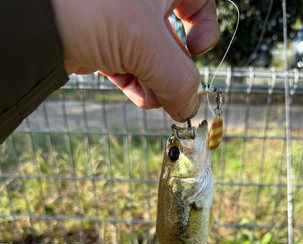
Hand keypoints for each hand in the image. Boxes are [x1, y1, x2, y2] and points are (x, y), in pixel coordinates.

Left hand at [52, 0, 218, 121]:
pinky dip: (135, 83)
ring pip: (149, 54)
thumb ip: (180, 80)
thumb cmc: (91, 7)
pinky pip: (127, 64)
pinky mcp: (99, 39)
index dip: (203, 24)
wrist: (33, 20)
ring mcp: (118, 18)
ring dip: (156, 82)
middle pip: (172, 36)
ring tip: (152, 98)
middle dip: (174, 69)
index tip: (197, 49)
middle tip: (173, 92)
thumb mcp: (147, 46)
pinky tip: (138, 96)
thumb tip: (189, 108)